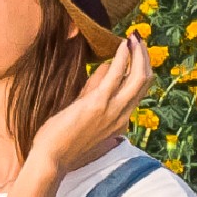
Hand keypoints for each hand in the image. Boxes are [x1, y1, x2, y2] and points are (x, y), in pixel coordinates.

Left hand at [26, 34, 151, 177]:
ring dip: (138, 53)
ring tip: (133, 37)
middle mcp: (122, 116)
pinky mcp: (98, 104)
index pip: (138, 91)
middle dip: (145, 58)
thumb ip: (95, 93)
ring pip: (138, 77)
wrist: (51, 159)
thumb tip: (105, 69)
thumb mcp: (85, 115)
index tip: (136, 52)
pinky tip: (121, 44)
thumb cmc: (63, 140)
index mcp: (119, 122)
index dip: (140, 69)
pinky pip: (116, 75)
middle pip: (144, 82)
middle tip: (138, 39)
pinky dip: (122, 57)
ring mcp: (112, 111)